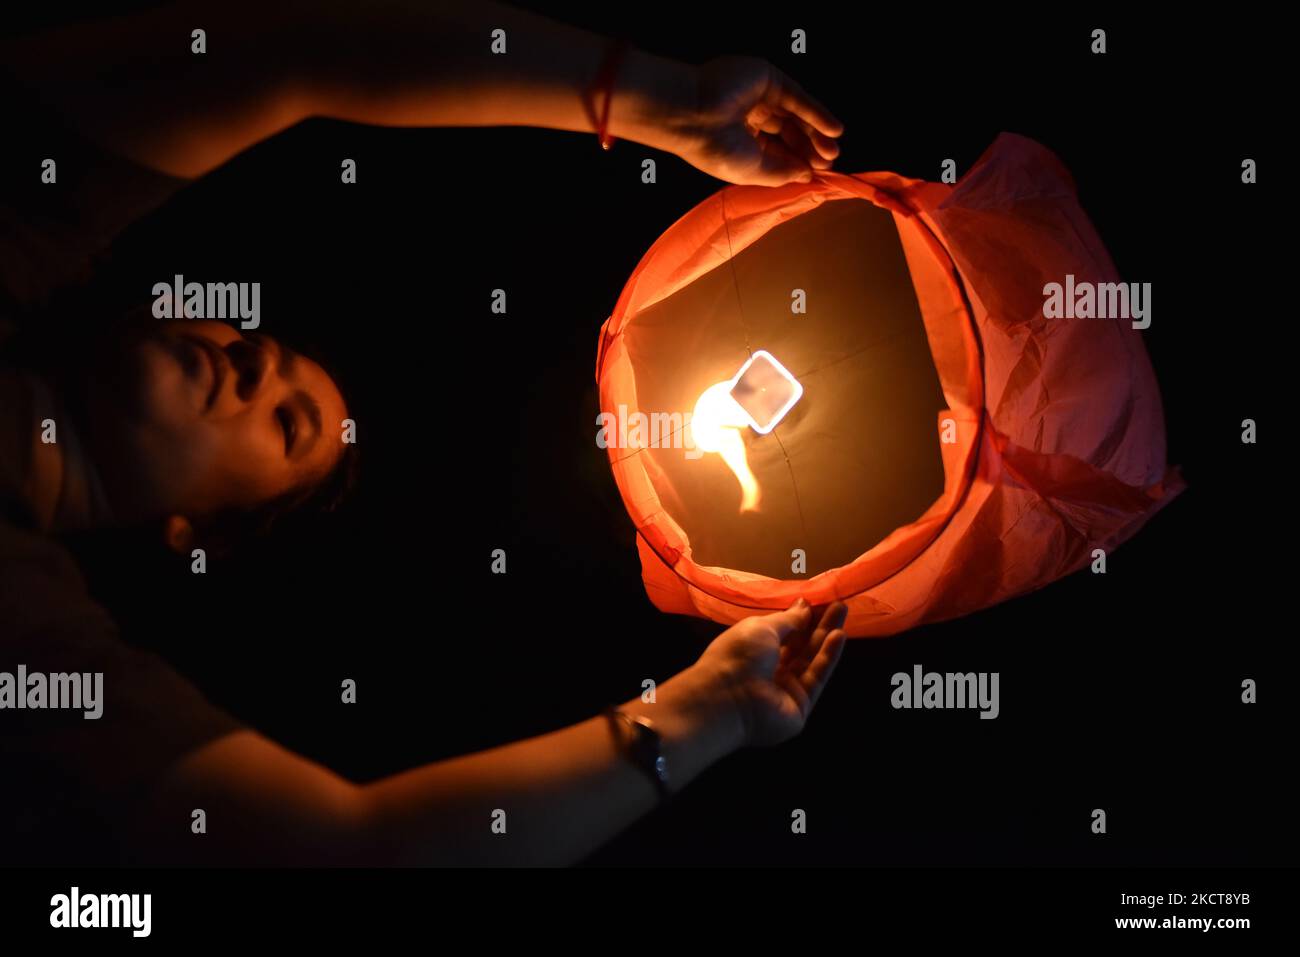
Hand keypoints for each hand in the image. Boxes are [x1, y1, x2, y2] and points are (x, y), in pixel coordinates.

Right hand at [668, 57, 844, 186]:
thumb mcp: (753, 171)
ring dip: (818, 132)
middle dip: (811, 147)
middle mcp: (751, 118)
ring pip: (797, 115)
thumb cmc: (715, 149)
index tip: (818, 172)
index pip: (778, 151)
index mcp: (741, 142)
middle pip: (790, 132)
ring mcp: (759, 96)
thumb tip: (808, 174)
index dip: (800, 161)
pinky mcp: (768, 78)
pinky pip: (798, 97)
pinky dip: (817, 113)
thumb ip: (783, 172)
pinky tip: (834, 130)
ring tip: (833, 148)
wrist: (692, 116)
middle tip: (829, 160)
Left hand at [691, 599, 847, 746]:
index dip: (801, 618)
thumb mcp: (762, 627)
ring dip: (826, 637)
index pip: (783, 633)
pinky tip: (839, 636)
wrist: (729, 698)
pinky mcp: (799, 707)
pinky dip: (827, 658)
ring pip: (810, 661)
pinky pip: (816, 678)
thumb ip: (788, 619)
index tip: (819, 601)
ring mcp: (784, 690)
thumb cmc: (737, 654)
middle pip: (799, 646)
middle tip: (839, 605)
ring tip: (842, 612)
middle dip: (819, 624)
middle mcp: (769, 670)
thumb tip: (804, 605)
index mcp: (753, 650)